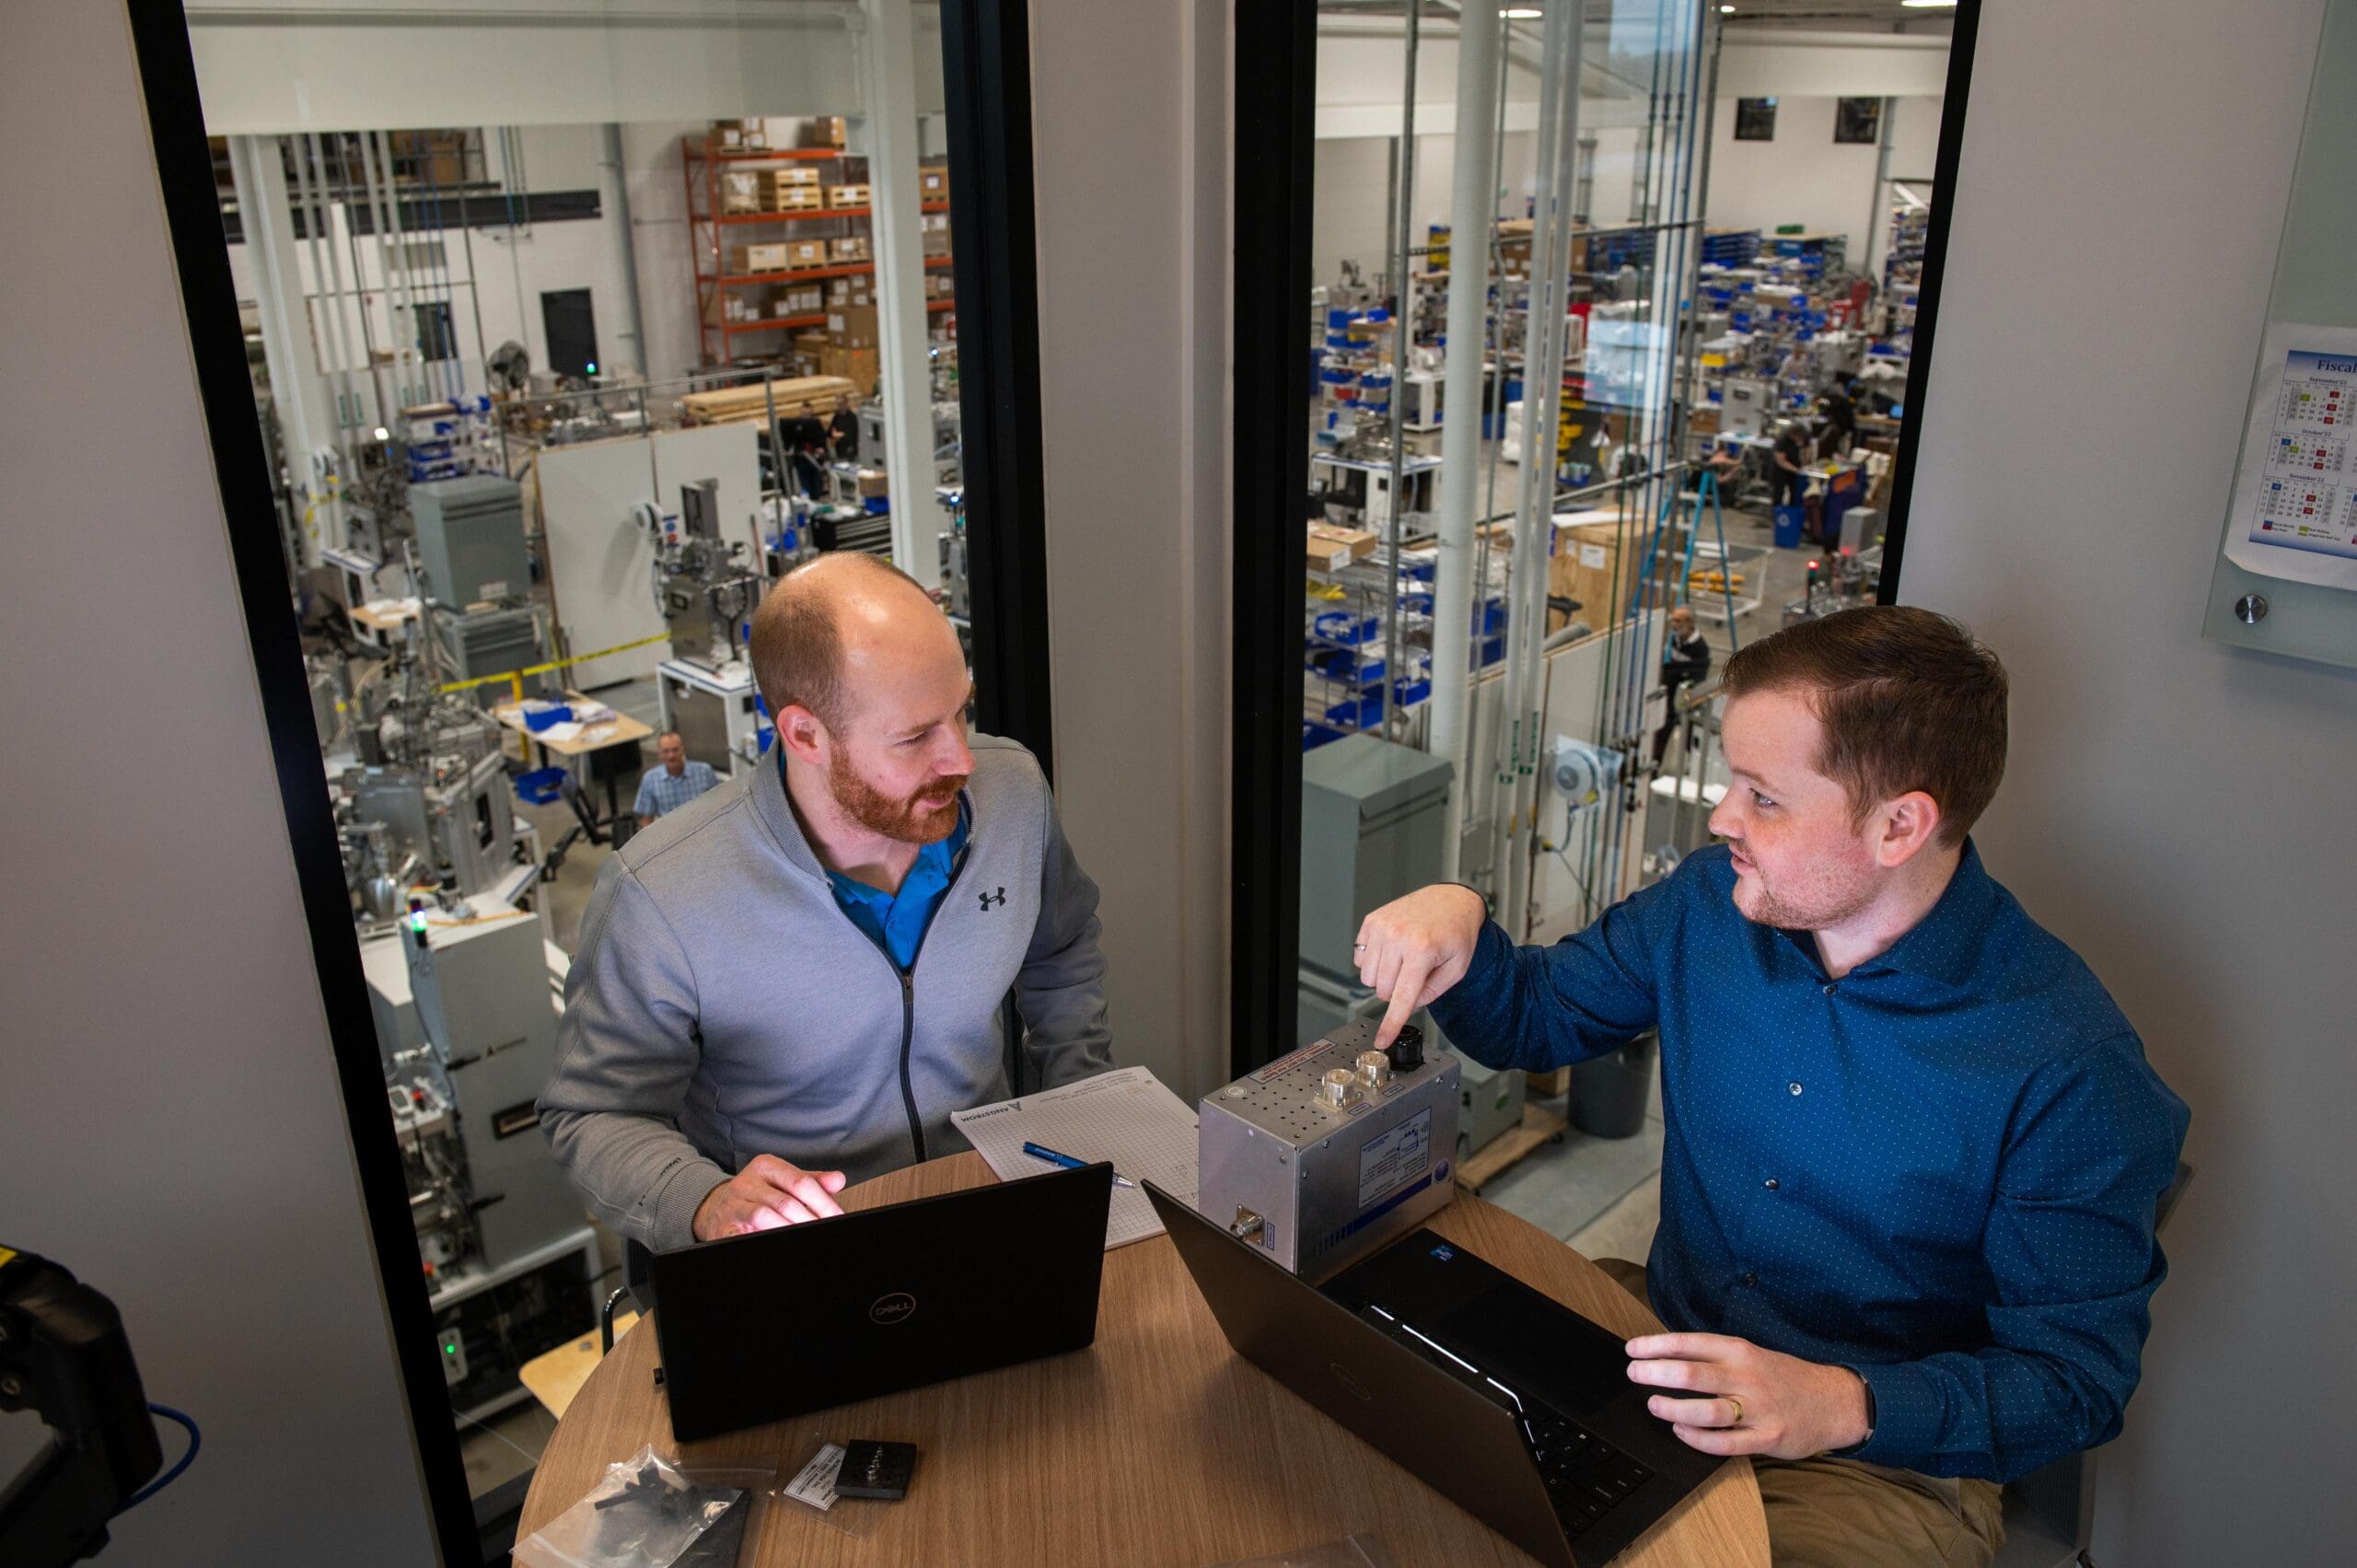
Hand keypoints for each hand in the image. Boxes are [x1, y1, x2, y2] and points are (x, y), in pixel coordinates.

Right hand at [692, 1155, 848, 1240]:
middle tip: (824, 1228)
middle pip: (786, 1202)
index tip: (837, 1216)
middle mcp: (747, 1181)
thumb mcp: (783, 1181)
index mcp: (766, 1166)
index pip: (801, 1182)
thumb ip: (811, 1181)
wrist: (716, 1206)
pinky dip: (765, 1235)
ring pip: (765, 1216)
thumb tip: (838, 1180)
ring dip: (790, 1228)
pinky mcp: (724, 1224)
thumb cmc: (757, 1193)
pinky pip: (747, 1232)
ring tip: (804, 1234)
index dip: (823, 1202)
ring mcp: (734, 1203)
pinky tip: (778, 1237)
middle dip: (810, 1220)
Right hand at [1353, 884, 1488, 1049]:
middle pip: (1382, 990)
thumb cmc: (1456, 931)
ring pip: (1367, 977)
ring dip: (1383, 978)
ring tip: (1403, 963)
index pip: (1402, 997)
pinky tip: (1391, 951)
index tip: (1382, 1040)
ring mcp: (1382, 927)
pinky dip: (1373, 961)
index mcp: (1422, 949)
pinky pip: (1359, 958)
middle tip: (1414, 976)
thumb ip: (1432, 992)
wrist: (1451, 900)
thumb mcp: (1457, 968)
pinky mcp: (1371, 920)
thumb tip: (1409, 1005)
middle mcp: (1398, 936)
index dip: (1391, 1023)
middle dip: (1397, 992)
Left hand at [1624, 1331, 1870, 1458]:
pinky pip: (1726, 1443)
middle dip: (1656, 1373)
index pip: (1691, 1343)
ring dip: (1673, 1408)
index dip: (1657, 1345)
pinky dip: (1698, 1439)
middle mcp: (1747, 1376)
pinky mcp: (1767, 1438)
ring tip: (1653, 1404)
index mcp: (1740, 1351)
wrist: (1834, 1401)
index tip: (1632, 1349)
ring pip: (1707, 1410)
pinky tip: (1681, 1432)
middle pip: (1693, 1374)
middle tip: (1633, 1374)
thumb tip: (1666, 1358)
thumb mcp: (1752, 1355)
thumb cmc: (1783, 1377)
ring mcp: (1757, 1409)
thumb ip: (1716, 1357)